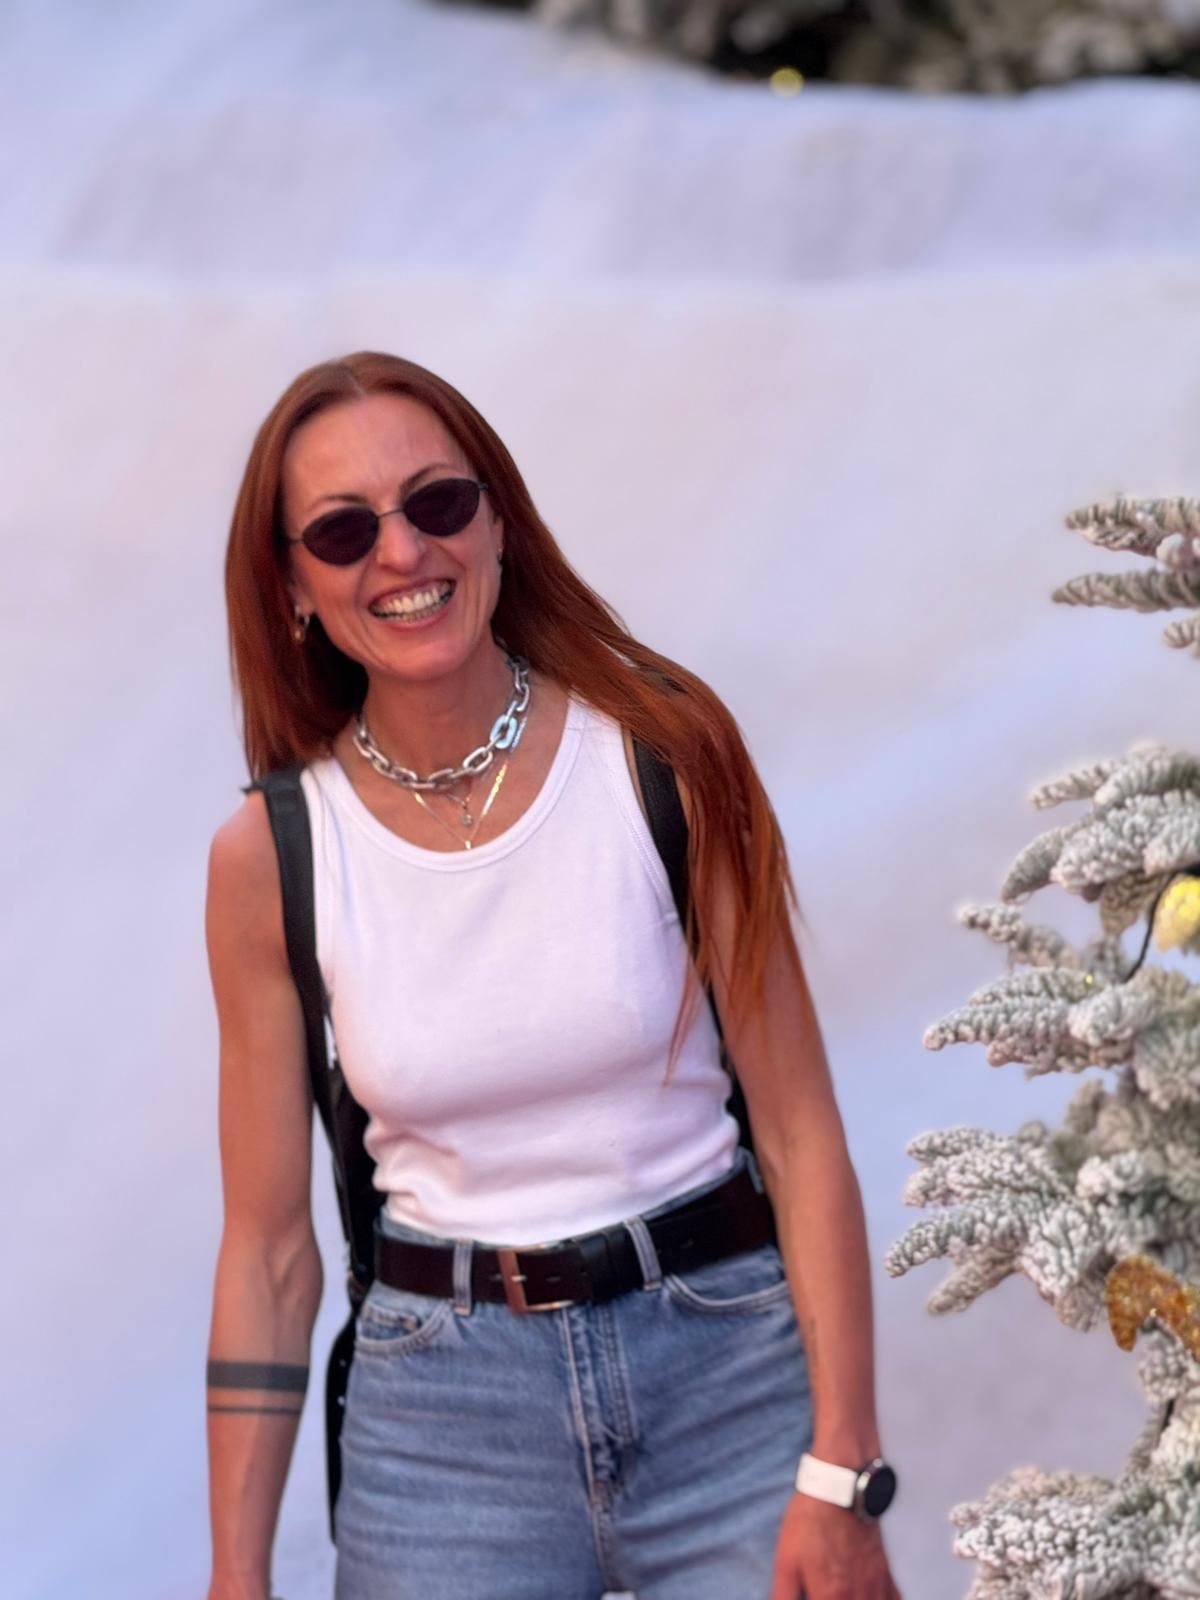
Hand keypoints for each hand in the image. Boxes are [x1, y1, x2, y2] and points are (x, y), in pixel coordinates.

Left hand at [771, 1492, 901, 1599]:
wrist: (842, 1488)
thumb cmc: (811, 1522)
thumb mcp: (786, 1560)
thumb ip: (784, 1595)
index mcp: (831, 1598)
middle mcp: (858, 1597)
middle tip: (825, 1597)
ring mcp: (876, 1587)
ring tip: (844, 1598)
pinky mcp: (886, 1573)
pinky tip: (870, 1598)